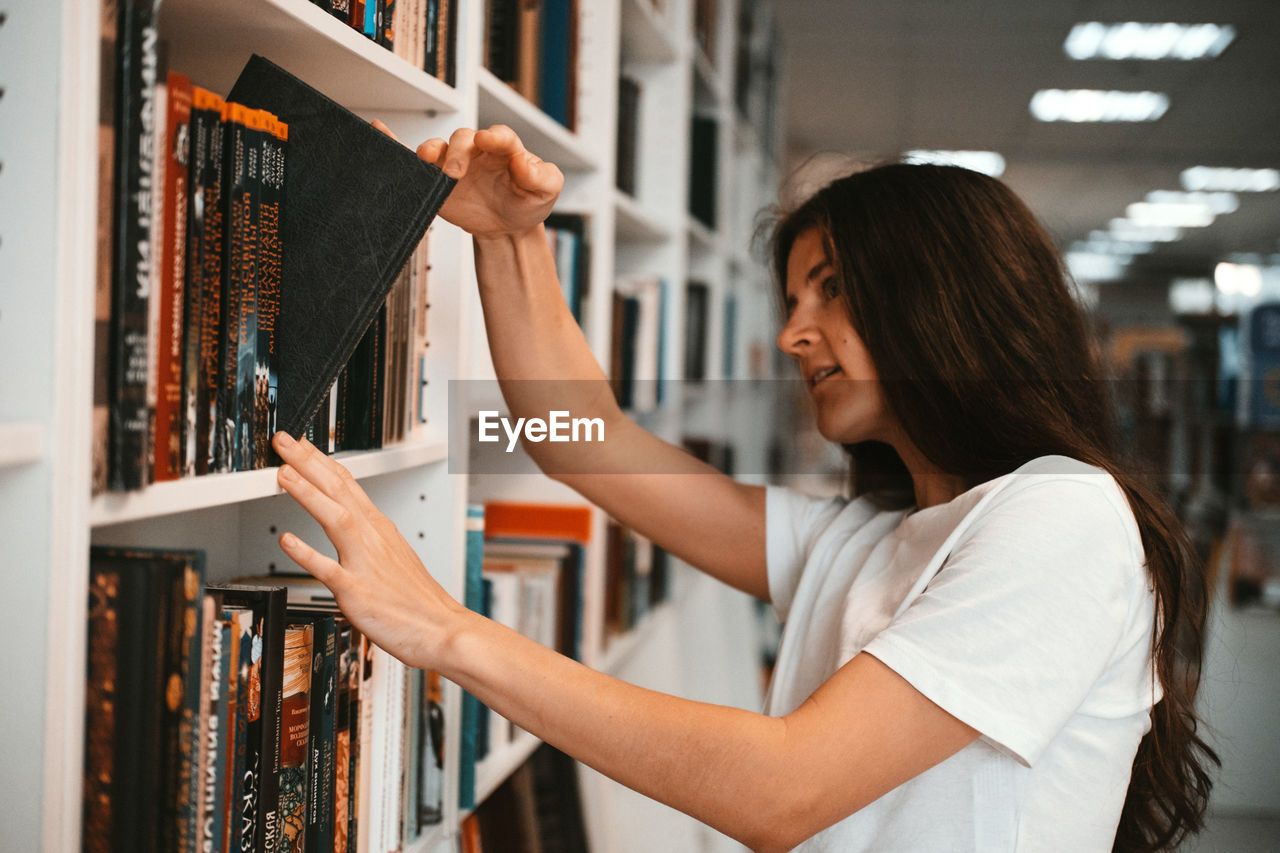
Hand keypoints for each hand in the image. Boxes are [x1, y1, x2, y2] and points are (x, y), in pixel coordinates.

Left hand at [271, 431, 465, 669]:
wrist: (442, 629)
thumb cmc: (418, 600)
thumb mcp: (394, 555)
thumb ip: (368, 537)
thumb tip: (350, 521)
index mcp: (379, 528)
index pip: (346, 483)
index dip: (320, 460)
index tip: (299, 443)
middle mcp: (372, 538)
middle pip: (338, 490)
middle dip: (308, 461)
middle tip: (283, 440)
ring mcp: (364, 562)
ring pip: (334, 518)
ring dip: (307, 493)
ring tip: (282, 473)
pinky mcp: (356, 591)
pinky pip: (328, 569)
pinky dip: (306, 553)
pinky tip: (286, 540)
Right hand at [376, 121, 562, 238]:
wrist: (509, 229)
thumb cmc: (527, 202)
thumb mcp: (547, 190)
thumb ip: (542, 175)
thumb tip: (524, 162)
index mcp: (506, 149)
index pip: (499, 135)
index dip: (493, 136)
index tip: (488, 141)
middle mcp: (477, 151)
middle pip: (463, 139)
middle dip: (458, 152)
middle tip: (457, 173)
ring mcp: (454, 163)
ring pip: (437, 147)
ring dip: (431, 152)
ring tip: (429, 163)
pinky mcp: (436, 179)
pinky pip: (415, 159)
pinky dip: (396, 142)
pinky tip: (382, 130)